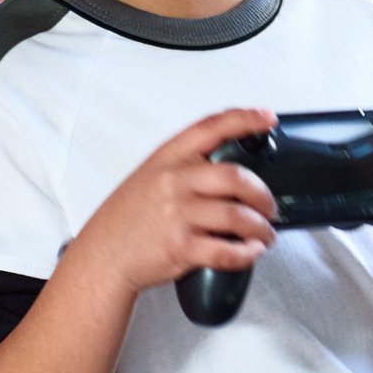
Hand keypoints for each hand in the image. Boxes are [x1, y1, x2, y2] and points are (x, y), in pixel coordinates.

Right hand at [71, 108, 278, 296]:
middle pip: (235, 177)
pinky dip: (246, 253)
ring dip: (260, 228)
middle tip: (269, 206)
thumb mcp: (152, 175)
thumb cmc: (129, 216)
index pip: (211, 127)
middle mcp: (173, 182)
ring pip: (236, 216)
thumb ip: (187, 166)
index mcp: (168, 158)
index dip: (244, 119)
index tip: (267, 118)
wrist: (102, 254)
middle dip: (262, 194)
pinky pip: (225, 250)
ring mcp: (176, 215)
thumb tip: (235, 169)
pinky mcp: (180, 247)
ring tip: (264, 234)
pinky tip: (251, 251)